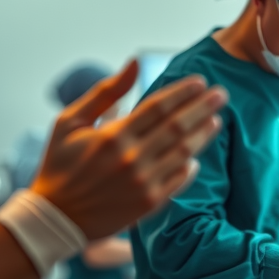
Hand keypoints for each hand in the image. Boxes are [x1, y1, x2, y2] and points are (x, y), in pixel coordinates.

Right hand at [32, 60, 226, 239]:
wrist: (56, 217)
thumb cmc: (60, 164)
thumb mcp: (70, 121)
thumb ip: (105, 92)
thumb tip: (135, 62)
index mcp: (114, 136)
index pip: (159, 106)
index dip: (183, 92)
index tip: (200, 81)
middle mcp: (132, 159)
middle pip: (178, 127)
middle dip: (203, 107)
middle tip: (221, 94)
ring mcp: (144, 183)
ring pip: (183, 153)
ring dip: (203, 134)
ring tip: (216, 118)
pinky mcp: (149, 204)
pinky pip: (178, 180)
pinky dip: (190, 166)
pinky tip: (196, 155)